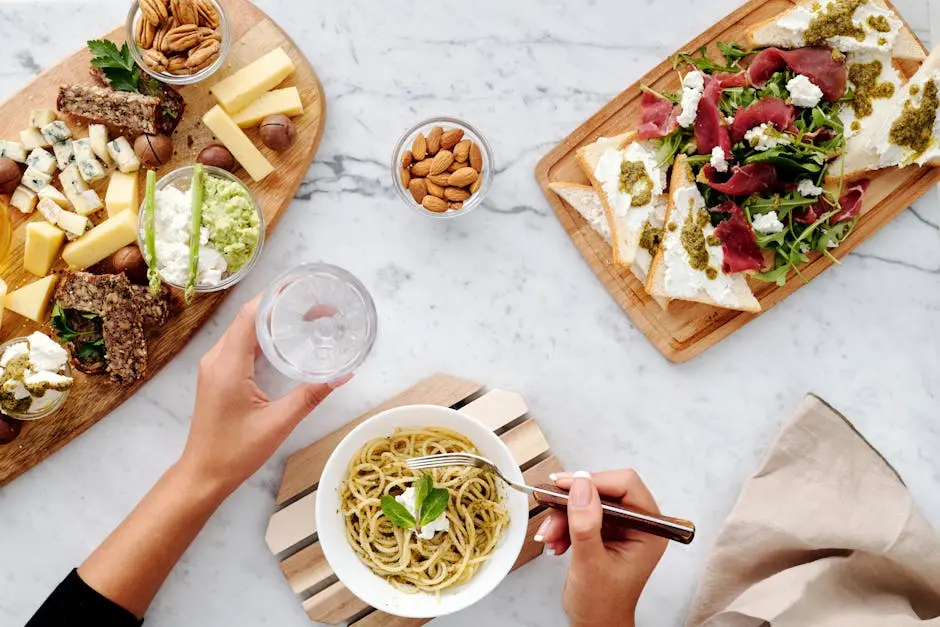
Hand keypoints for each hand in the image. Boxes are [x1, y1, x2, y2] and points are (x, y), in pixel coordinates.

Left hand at [179, 295, 350, 494]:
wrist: (204, 473)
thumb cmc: (236, 451)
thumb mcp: (279, 422)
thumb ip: (310, 395)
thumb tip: (343, 375)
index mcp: (228, 365)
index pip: (250, 316)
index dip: (275, 296)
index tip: (302, 287)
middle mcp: (217, 359)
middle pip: (248, 318)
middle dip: (280, 305)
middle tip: (313, 301)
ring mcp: (215, 366)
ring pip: (244, 330)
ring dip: (271, 319)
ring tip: (304, 314)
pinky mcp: (218, 374)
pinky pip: (240, 344)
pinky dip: (262, 335)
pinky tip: (284, 338)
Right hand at [536, 470, 667, 626]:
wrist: (594, 625)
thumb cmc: (601, 605)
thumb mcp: (590, 564)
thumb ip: (586, 524)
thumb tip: (581, 484)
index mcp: (649, 530)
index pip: (627, 486)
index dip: (595, 481)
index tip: (566, 485)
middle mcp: (638, 524)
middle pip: (604, 490)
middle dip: (574, 502)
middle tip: (551, 508)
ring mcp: (621, 527)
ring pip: (588, 500)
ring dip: (564, 515)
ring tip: (551, 536)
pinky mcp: (604, 530)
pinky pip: (580, 513)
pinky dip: (563, 523)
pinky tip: (555, 541)